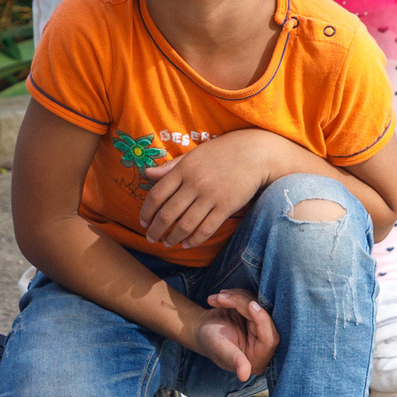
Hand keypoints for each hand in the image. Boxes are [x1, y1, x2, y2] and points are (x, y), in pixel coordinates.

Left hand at [137, 130, 277, 248]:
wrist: (253, 153)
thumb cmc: (220, 153)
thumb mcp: (193, 155)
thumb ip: (170, 167)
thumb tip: (146, 174)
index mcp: (183, 169)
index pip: (157, 194)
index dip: (146, 212)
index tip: (143, 222)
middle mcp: (194, 183)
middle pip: (168, 213)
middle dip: (156, 230)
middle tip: (150, 238)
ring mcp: (211, 196)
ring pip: (185, 225)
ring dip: (173, 238)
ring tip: (167, 243)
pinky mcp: (226, 207)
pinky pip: (206, 229)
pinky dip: (194, 240)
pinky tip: (187, 243)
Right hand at [189, 288, 277, 382]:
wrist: (200, 330)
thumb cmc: (209, 343)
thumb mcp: (220, 350)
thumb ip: (234, 359)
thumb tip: (244, 375)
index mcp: (258, 359)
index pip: (269, 339)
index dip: (263, 320)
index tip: (251, 305)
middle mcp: (263, 345)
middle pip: (263, 318)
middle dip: (243, 303)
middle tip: (221, 298)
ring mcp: (260, 329)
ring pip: (258, 305)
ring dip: (236, 297)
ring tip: (216, 299)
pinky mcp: (256, 316)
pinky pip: (252, 299)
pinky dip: (236, 295)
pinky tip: (220, 299)